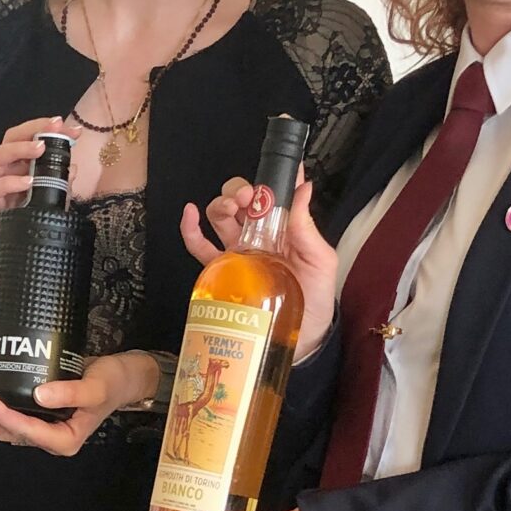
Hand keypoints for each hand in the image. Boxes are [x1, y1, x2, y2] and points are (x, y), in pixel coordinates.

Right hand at [0, 117, 68, 275]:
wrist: (3, 269)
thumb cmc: (25, 234)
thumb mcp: (48, 207)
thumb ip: (59, 187)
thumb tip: (74, 167)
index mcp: (18, 170)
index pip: (26, 140)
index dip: (45, 130)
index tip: (69, 128)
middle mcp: (2, 175)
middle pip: (7, 139)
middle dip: (32, 130)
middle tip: (54, 127)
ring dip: (17, 150)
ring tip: (40, 150)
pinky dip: (7, 183)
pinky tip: (26, 183)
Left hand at [0, 351, 158, 457]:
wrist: (121, 378)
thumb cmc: (112, 383)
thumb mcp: (96, 388)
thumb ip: (69, 392)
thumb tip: (38, 395)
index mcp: (64, 440)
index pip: (27, 431)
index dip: (4, 417)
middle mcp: (49, 437)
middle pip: (8, 433)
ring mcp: (42, 426)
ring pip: (5, 426)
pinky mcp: (38, 413)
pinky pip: (11, 413)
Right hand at [181, 176, 338, 359]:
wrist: (302, 340)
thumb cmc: (315, 300)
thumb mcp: (320, 261)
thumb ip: (307, 227)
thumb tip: (304, 188)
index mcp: (284, 229)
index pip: (274, 195)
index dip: (272, 178)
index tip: (277, 170)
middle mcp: (259, 236)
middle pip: (241, 200)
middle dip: (240, 190)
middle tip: (247, 199)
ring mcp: (238, 252)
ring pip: (219, 216)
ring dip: (220, 204)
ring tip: (229, 209)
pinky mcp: (221, 271)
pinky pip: (199, 246)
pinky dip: (190, 227)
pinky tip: (190, 215)